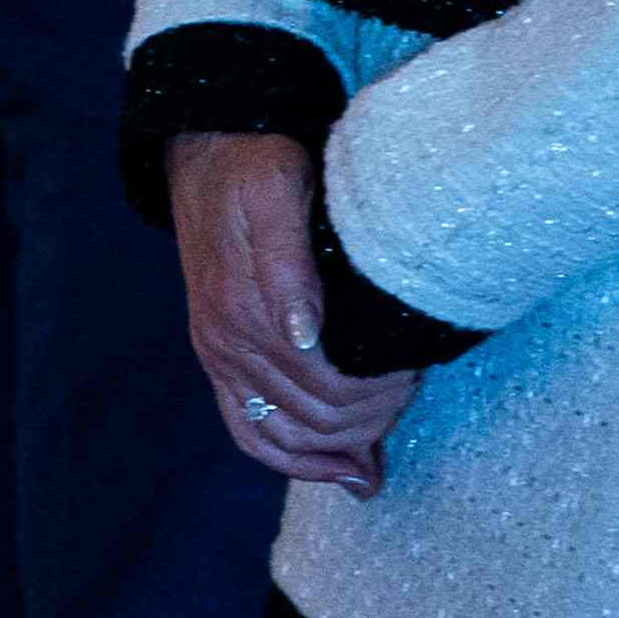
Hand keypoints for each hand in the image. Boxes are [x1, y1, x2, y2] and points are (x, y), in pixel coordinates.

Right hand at [169, 132, 416, 488]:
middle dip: (369, 419)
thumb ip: (287, 264)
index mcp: (244, 310)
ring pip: (284, 435)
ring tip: (384, 431)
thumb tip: (304, 337)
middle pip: (313, 419)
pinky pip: (248, 430)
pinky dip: (294, 460)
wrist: (204, 149)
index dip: (379, 397)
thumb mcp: (277, 192)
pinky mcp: (216, 356)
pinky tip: (338, 468)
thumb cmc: (256, 165)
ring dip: (340, 444)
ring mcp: (218, 354)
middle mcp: (226, 342)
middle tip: (409, 390)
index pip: (326, 391)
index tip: (414, 373)